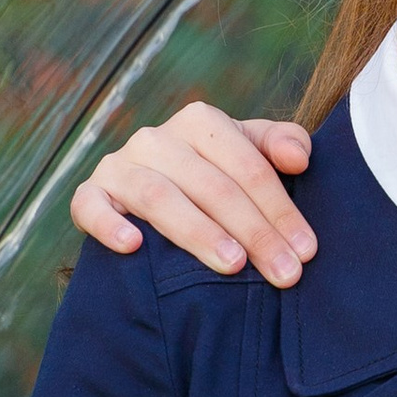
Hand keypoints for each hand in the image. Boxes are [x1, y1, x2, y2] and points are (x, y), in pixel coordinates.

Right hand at [69, 103, 315, 284]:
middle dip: (254, 233)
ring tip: (231, 264)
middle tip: (284, 273)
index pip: (249, 167)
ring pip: (160, 196)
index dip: (280, 209)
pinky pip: (90, 206)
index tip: (306, 250)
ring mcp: (120, 165)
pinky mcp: (91, 193)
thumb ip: (282, 144)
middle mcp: (157, 138)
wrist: (151, 192)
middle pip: (212, 186)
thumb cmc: (216, 175)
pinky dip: (108, 224)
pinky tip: (132, 246)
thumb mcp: (251, 155)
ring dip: (197, 231)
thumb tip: (298, 158)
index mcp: (201, 122)